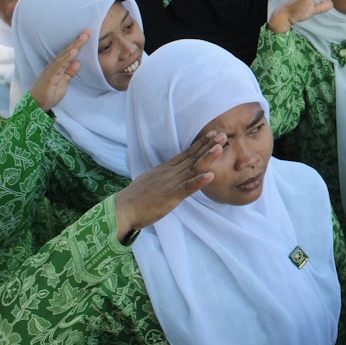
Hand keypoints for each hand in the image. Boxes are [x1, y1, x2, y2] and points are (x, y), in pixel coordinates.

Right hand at [29, 30, 88, 111]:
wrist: (37, 104)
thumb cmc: (49, 93)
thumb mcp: (64, 82)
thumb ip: (70, 73)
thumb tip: (78, 62)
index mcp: (59, 66)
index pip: (70, 53)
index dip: (78, 44)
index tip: (87, 35)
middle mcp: (55, 65)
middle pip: (68, 51)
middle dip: (78, 41)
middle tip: (88, 31)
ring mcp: (52, 70)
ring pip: (64, 55)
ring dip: (74, 46)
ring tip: (83, 38)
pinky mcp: (51, 76)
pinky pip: (59, 65)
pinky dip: (67, 58)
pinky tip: (74, 52)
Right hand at [112, 131, 226, 240]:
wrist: (122, 210)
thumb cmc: (136, 198)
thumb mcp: (152, 181)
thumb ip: (165, 176)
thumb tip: (173, 172)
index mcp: (165, 169)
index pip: (186, 154)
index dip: (201, 144)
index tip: (213, 134)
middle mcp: (169, 173)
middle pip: (192, 158)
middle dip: (208, 146)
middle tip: (223, 134)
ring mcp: (170, 184)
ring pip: (192, 169)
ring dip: (207, 158)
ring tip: (220, 148)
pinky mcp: (170, 197)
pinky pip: (186, 188)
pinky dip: (198, 181)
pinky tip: (210, 176)